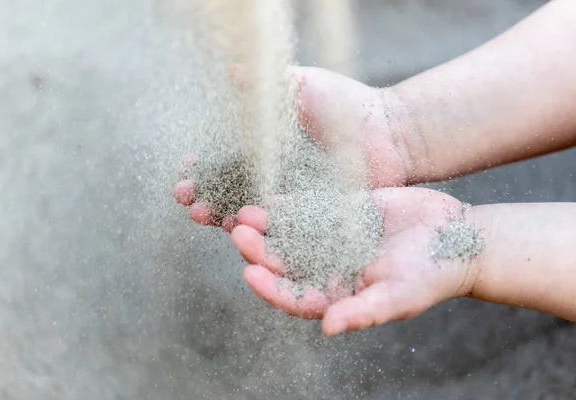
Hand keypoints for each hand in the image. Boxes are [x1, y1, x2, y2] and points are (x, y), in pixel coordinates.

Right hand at [174, 66, 418, 230]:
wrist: (390, 132)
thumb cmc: (348, 104)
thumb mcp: (303, 86)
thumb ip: (267, 85)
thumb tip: (231, 71)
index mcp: (266, 145)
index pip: (224, 159)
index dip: (202, 166)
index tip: (185, 170)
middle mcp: (273, 174)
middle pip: (230, 189)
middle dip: (204, 194)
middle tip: (186, 200)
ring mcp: (290, 198)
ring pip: (248, 210)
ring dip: (222, 215)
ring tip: (203, 216)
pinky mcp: (309, 217)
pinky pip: (278, 225)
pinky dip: (257, 228)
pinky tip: (237, 228)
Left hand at [230, 187, 480, 335]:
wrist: (458, 236)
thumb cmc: (431, 276)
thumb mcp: (399, 297)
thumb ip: (363, 311)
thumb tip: (328, 328)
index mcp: (337, 294)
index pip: (295, 296)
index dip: (270, 288)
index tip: (248, 273)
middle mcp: (329, 267)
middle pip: (285, 263)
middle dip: (259, 250)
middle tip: (238, 233)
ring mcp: (333, 238)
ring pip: (291, 234)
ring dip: (268, 225)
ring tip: (246, 212)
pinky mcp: (343, 211)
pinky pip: (311, 207)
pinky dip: (292, 203)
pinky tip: (272, 196)